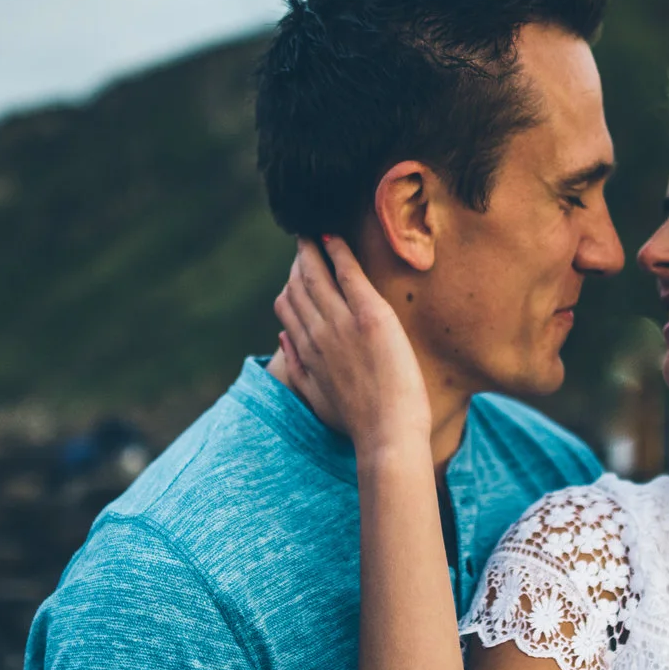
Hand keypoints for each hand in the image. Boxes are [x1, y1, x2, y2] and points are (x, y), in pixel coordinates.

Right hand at [273, 237, 431, 456]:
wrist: (387, 436)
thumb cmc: (359, 424)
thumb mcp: (316, 399)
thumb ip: (297, 368)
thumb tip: (281, 339)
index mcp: (306, 353)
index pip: (287, 307)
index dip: (289, 286)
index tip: (295, 274)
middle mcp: (317, 333)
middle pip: (297, 285)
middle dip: (298, 262)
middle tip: (303, 242)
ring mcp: (341, 323)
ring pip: (316, 274)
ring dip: (312, 249)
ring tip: (313, 233)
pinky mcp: (369, 316)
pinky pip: (348, 273)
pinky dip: (338, 251)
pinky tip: (333, 236)